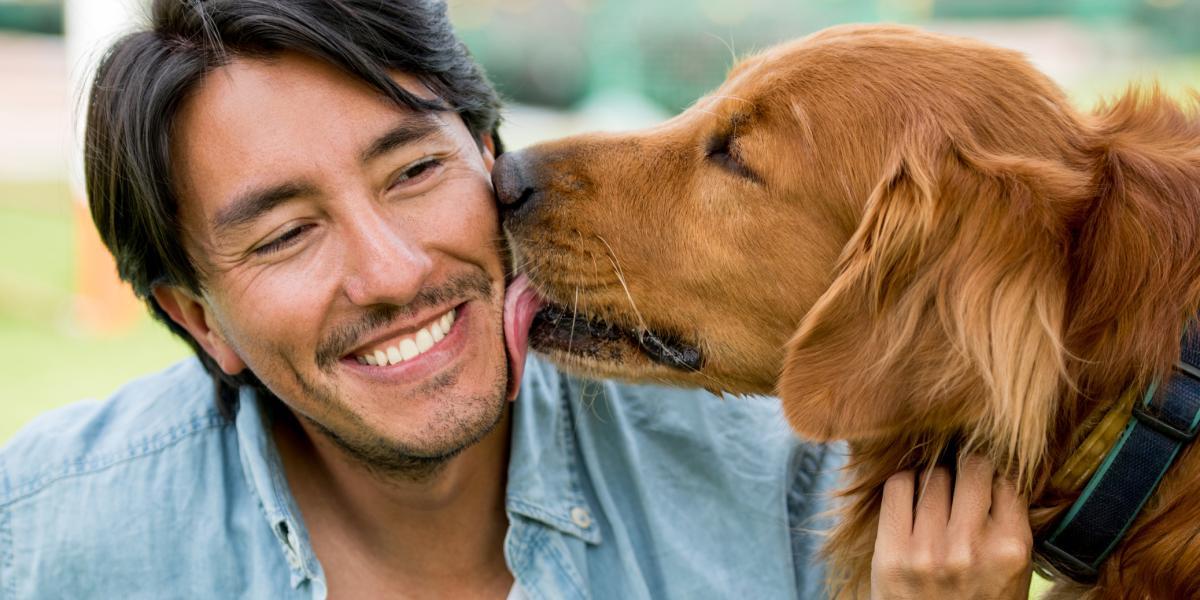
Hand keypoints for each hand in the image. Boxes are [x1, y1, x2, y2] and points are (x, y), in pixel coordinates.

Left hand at [871, 454, 1032, 599]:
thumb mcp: (1013, 571)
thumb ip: (1009, 524)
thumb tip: (999, 466)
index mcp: (1010, 549)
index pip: (1006, 479)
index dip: (994, 476)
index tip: (984, 482)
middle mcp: (970, 547)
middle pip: (970, 469)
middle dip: (966, 471)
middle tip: (959, 484)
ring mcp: (928, 550)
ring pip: (932, 475)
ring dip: (934, 479)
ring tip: (934, 497)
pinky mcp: (891, 552)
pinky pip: (897, 486)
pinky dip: (905, 484)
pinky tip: (910, 497)